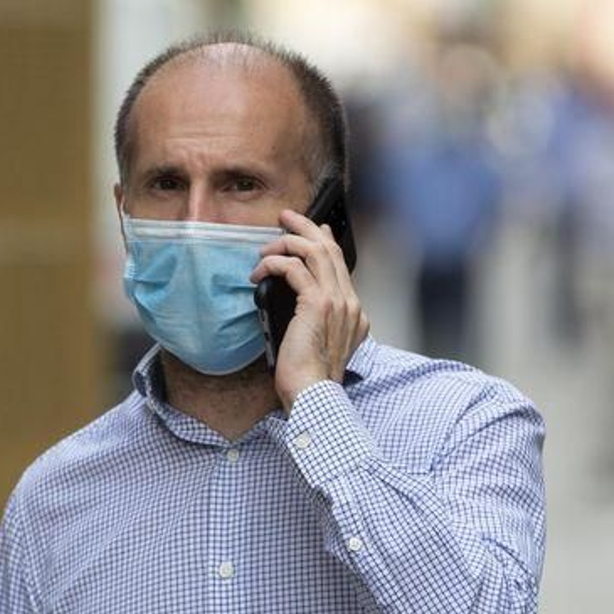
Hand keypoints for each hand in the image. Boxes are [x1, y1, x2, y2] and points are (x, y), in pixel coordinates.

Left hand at [253, 208, 368, 410]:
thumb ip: (315, 322)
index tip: (313, 230)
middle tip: (286, 218)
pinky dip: (274, 263)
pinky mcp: (317, 304)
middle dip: (306, 228)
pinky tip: (259, 272)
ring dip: (287, 242)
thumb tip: (295, 305)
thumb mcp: (317, 346)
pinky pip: (294, 268)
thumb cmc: (310, 380)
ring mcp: (337, 302)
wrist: (315, 395)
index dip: (325, 241)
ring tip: (267, 247)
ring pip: (315, 251)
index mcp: (354, 314)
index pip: (341, 265)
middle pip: (330, 250)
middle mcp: (350, 304)